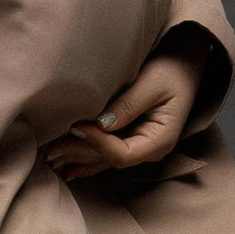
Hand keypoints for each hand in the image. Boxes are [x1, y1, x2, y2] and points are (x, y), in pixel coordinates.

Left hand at [43, 44, 202, 181]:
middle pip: (108, 159)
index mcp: (160, 139)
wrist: (186, 63)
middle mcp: (149, 149)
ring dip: (77, 158)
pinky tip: (68, 169)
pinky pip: (106, 154)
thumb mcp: (153, 83)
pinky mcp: (131, 139)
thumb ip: (128, 105)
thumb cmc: (172, 70)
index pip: (122, 153)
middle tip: (48, 149)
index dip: (97, 143)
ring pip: (104, 159)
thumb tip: (102, 124)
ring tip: (49, 159)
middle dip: (78, 152)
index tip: (75, 126)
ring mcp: (140, 147)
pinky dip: (86, 159)